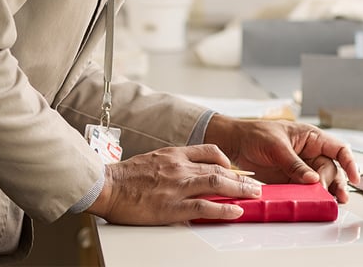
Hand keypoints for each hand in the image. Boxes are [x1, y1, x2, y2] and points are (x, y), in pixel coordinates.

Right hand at [86, 144, 262, 224]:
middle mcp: (179, 166)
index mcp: (174, 154)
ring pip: (217, 183)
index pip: (209, 151)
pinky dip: (224, 209)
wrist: (107, 185)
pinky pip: (205, 206)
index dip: (227, 160)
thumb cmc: (124, 176)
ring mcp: (178, 185)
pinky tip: (236, 212)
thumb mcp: (151, 160)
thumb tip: (184, 175)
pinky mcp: (173, 205)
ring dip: (240, 190)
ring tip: (255, 195)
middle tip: (255, 185)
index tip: (236, 169)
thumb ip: (170, 165)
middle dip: (240, 177)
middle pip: (219, 169)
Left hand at [204, 115, 359, 202]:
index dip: (349, 162)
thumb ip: (294, 164)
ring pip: (322, 182)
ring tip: (332, 202)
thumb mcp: (276, 146)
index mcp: (310, 138)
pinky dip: (311, 197)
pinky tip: (313, 203)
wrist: (233, 143)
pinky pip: (306, 190)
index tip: (355, 177)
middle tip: (331, 194)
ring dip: (327, 192)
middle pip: (332, 169)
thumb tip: (313, 179)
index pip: (338, 149)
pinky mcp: (291, 180)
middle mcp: (309, 153)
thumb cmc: (254, 134)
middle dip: (335, 182)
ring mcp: (301, 168)